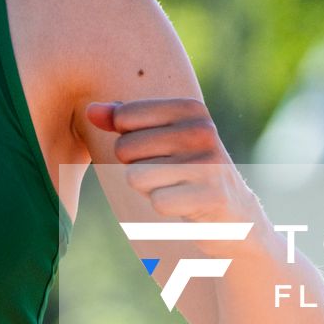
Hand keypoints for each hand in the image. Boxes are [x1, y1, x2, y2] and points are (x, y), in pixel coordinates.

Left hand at [85, 98, 256, 248]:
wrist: (232, 214)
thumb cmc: (184, 170)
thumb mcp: (158, 138)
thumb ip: (122, 120)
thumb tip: (90, 110)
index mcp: (190, 108)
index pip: (123, 116)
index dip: (127, 139)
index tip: (155, 150)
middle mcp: (202, 130)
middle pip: (125, 148)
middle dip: (136, 168)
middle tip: (167, 175)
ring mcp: (208, 163)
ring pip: (136, 177)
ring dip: (148, 189)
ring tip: (174, 188)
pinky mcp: (211, 196)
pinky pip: (157, 201)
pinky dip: (164, 207)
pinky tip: (185, 206)